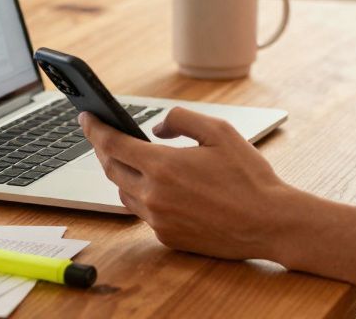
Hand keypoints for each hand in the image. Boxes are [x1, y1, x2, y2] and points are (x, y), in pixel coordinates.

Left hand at [79, 107, 297, 259]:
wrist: (269, 222)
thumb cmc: (248, 176)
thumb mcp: (219, 131)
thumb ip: (181, 120)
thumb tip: (156, 128)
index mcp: (163, 165)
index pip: (112, 144)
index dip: (94, 129)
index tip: (86, 117)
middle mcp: (153, 195)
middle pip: (111, 169)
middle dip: (105, 150)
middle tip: (107, 137)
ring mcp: (158, 220)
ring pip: (124, 193)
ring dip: (124, 175)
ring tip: (134, 161)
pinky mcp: (167, 237)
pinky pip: (144, 214)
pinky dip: (145, 198)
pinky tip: (161, 189)